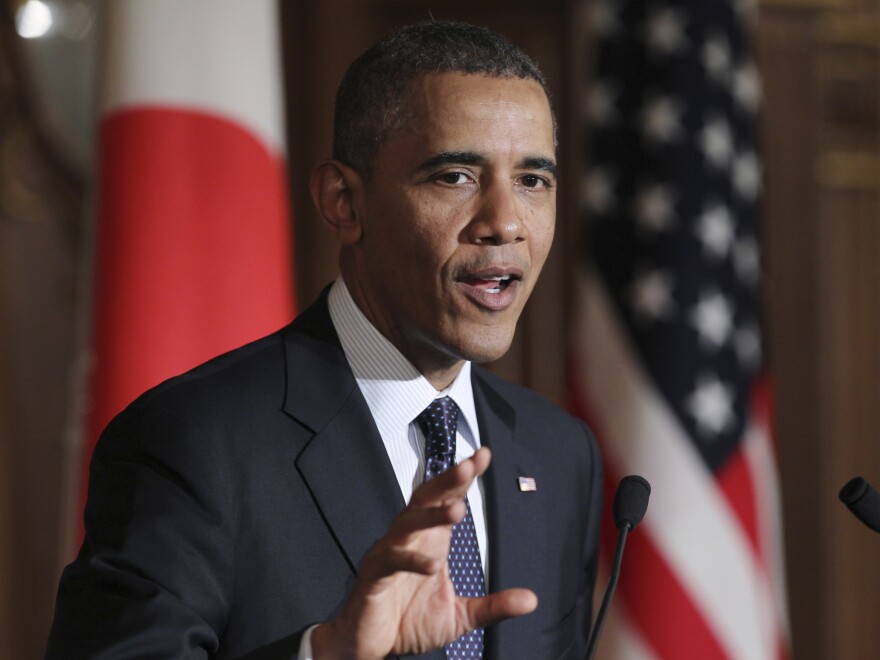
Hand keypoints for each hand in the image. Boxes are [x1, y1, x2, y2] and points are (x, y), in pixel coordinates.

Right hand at [310, 447, 536, 658]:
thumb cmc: (408, 623)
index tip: (483, 455)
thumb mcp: (459, 616)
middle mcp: (410, 539)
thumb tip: (531, 600)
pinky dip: (412, 560)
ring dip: (432, 514)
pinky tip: (433, 564)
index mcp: (431, 541)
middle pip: (426, 499)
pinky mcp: (374, 575)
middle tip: (468, 465)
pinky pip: (392, 560)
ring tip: (457, 510)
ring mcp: (389, 553)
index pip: (448, 499)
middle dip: (447, 481)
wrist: (371, 648)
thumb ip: (493, 606)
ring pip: (408, 521)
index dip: (464, 478)